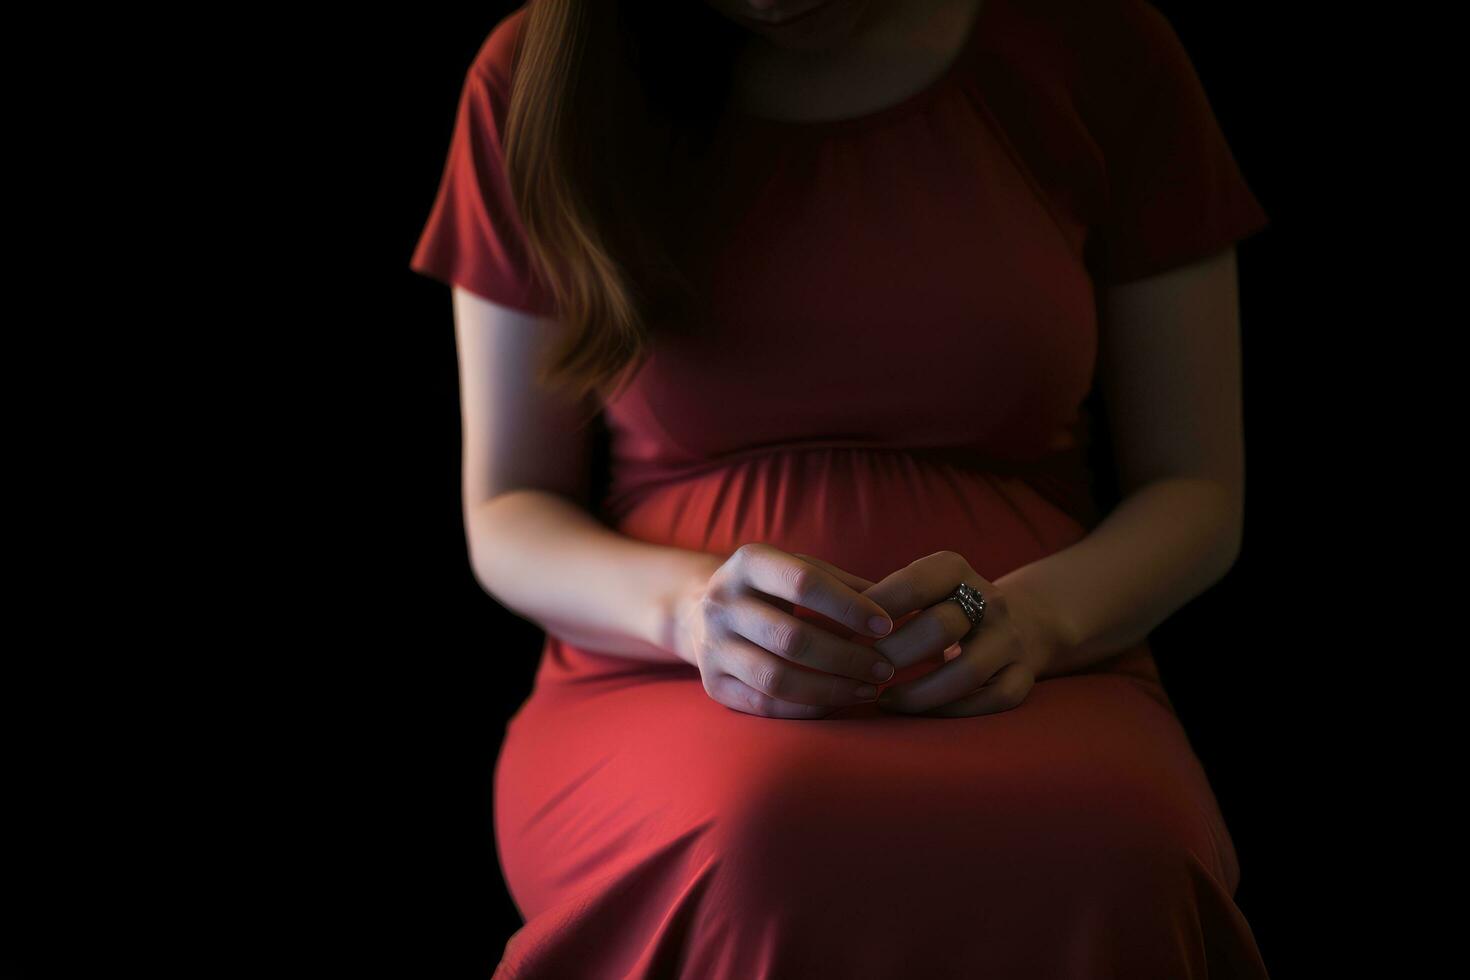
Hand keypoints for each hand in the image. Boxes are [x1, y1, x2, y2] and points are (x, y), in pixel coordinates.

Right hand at [682, 543, 899, 718]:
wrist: (704, 611)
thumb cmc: (773, 589)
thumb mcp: (802, 569)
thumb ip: (846, 585)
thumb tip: (901, 605)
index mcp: (747, 563)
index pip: (803, 584)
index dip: (849, 607)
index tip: (886, 626)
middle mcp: (722, 603)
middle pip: (792, 638)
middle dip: (847, 658)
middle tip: (885, 668)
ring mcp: (712, 646)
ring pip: (778, 678)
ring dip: (832, 689)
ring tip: (868, 690)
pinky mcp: (713, 684)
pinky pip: (765, 706)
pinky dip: (807, 709)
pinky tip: (838, 704)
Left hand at [862, 551, 1067, 716]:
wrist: (1014, 622)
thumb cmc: (936, 606)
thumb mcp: (915, 588)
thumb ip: (875, 600)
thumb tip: (816, 620)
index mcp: (955, 569)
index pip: (915, 583)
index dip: (875, 610)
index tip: (842, 634)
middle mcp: (990, 600)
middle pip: (942, 627)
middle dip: (894, 653)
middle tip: (859, 670)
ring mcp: (1011, 639)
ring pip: (968, 670)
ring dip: (918, 691)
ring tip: (881, 698)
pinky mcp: (1025, 675)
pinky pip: (992, 700)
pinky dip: (950, 711)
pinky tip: (917, 712)